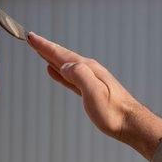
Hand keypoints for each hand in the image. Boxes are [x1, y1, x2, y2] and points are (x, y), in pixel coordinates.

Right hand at [27, 32, 161, 159]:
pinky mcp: (91, 91)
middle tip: (31, 38)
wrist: (131, 124)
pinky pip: (71, 77)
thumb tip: (64, 65)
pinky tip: (55, 71)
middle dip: (47, 48)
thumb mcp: (94, 92)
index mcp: (88, 69)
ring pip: (66, 66)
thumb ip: (80, 75)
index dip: (45, 46)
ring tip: (40, 51)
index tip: (31, 36)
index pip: (62, 54)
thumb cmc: (114, 111)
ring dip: (52, 58)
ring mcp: (91, 80)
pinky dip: (60, 72)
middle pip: (63, 56)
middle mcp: (89, 71)